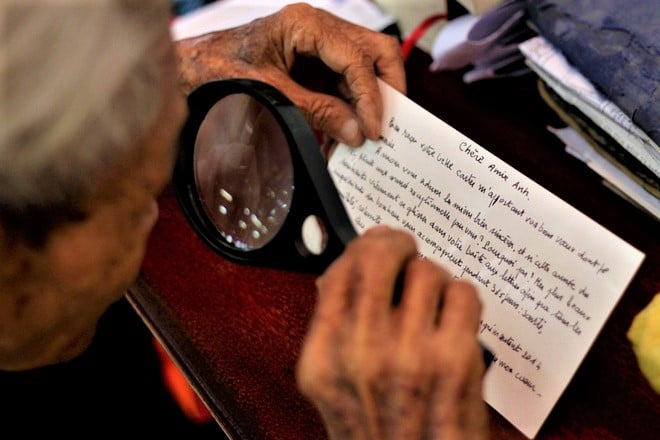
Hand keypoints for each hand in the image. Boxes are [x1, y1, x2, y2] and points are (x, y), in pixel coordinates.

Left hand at [174, 3, 404, 147]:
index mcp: (305, 24)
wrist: (191, 68)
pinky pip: (343, 82)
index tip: (374, 129)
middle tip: (388, 123)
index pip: (357, 58)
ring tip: (367, 134)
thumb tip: (357, 132)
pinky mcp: (313, 61)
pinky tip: (346, 131)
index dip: (371, 96)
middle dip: (386, 87)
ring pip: (364, 65)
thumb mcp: (271, 96)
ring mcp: (317, 43)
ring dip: (368, 100)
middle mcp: (317, 27)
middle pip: (374, 50)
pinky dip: (348, 106)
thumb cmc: (219, 70)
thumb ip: (316, 113)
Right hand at [296, 225, 488, 438]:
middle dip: (397, 245)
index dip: (361, 249)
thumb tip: (342, 273)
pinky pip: (462, 292)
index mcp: (323, 356)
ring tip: (433, 303)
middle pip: (378, 255)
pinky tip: (454, 321)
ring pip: (426, 271)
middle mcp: (360, 350)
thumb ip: (332, 328)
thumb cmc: (380, 432)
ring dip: (433, 280)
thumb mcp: (334, 386)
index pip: (339, 271)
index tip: (375, 246)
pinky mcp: (453, 357)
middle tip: (406, 252)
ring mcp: (408, 353)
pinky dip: (462, 300)